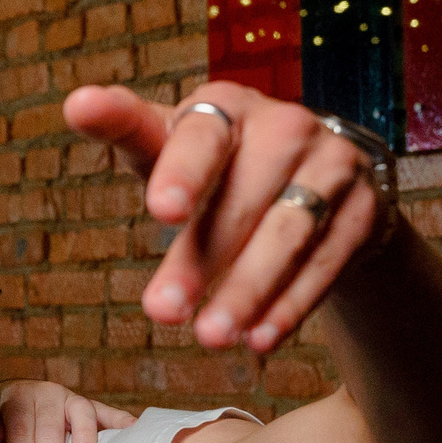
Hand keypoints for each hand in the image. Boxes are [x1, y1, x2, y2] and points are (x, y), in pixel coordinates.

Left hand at [65, 80, 391, 352]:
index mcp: (230, 106)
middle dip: (202, 260)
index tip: (159, 212)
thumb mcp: (173, 147)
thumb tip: (76, 103)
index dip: (183, 172)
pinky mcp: (365, 209)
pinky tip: (259, 339)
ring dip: (248, 290)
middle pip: (243, 198)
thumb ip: (127, 130)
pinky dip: (292, 304)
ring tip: (210, 338)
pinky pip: (326, 262)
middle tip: (162, 313)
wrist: (315, 181)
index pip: (203, 135)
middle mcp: (289, 126)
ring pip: (289, 233)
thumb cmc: (221, 165)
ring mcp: (334, 165)